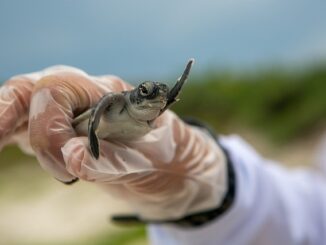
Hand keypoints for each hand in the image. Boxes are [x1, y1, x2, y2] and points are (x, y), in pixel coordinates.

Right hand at [1, 66, 226, 219]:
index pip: (60, 87)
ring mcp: (74, 117)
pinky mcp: (67, 136)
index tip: (65, 162)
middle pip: (36, 90)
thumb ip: (113, 159)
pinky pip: (30, 127)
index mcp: (110, 94)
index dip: (48, 121)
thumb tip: (70, 158)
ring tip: (30, 157)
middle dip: (19, 118)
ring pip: (27, 106)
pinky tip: (2, 140)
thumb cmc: (170, 159)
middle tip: (23, 150)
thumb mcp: (152, 159)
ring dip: (11, 126)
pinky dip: (11, 132)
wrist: (179, 171)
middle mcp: (88, 99)